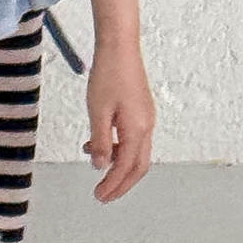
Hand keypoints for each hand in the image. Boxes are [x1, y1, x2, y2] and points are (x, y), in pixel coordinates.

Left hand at [82, 40, 153, 201]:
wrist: (120, 46)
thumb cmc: (108, 74)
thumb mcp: (98, 111)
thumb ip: (100, 141)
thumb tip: (100, 167)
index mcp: (137, 129)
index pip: (126, 167)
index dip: (113, 185)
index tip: (99, 196)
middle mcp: (146, 126)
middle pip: (138, 166)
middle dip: (121, 183)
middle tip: (103, 195)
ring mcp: (146, 118)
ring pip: (135, 153)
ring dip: (117, 164)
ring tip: (96, 166)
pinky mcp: (141, 110)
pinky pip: (132, 138)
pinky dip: (117, 148)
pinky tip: (97, 142)